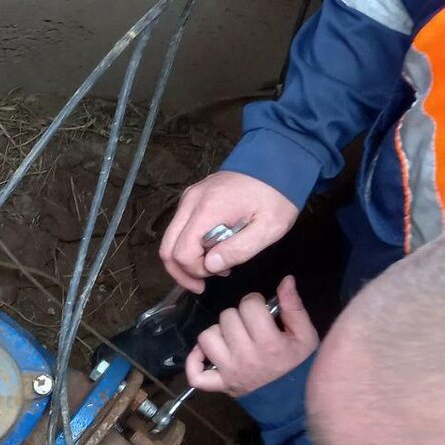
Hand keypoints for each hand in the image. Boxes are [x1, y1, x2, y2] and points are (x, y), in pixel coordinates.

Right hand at [159, 171, 298, 292]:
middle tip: (203, 284)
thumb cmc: (277, 196)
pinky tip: (212, 249)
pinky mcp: (192, 197)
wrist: (277, 160)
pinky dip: (189, 244)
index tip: (217, 275)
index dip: (195, 272)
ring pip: (170, 239)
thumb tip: (209, 266)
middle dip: (181, 272)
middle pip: (167, 248)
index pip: (181, 253)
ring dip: (185, 259)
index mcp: (207, 210)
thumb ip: (239, 249)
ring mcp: (189, 197)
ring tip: (214, 266)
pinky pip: (179, 228)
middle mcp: (190, 202)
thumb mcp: (269, 228)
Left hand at [185, 276, 317, 396]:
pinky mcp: (219, 385)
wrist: (292, 400)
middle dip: (238, 316)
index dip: (254, 302)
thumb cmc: (299, 365)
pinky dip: (195, 361)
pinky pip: (196, 373)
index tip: (260, 311)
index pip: (248, 306)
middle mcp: (245, 357)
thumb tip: (285, 280)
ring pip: (207, 337)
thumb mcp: (305, 335)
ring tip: (233, 339)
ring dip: (218, 333)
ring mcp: (229, 372)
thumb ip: (293, 307)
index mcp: (269, 343)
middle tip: (250, 326)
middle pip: (226, 318)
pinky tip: (206, 353)